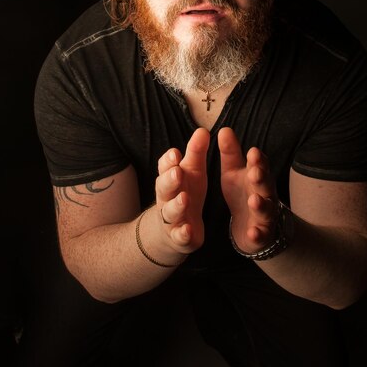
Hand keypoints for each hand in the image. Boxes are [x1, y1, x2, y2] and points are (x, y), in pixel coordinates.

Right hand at [155, 128, 209, 254]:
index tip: (175, 154)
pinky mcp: (179, 237)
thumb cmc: (184, 192)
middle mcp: (167, 197)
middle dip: (170, 180)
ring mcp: (171, 218)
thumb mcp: (193, 172)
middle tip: (177, 172)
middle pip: (163, 188)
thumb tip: (202, 129)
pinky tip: (188, 230)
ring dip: (176, 205)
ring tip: (184, 198)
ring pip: (170, 211)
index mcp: (171, 179)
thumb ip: (196, 153)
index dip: (168, 161)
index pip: (164, 168)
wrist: (174, 228)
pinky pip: (179, 236)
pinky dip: (182, 234)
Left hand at [219, 127, 277, 253]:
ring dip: (260, 205)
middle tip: (254, 172)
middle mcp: (264, 194)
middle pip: (265, 185)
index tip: (252, 152)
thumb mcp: (233, 172)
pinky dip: (257, 234)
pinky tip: (252, 233)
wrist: (252, 225)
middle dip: (261, 178)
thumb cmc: (243, 192)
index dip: (257, 160)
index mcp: (256, 176)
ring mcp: (264, 215)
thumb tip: (224, 129)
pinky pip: (260, 235)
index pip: (259, 165)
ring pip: (265, 209)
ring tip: (254, 200)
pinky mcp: (260, 235)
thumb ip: (230, 153)